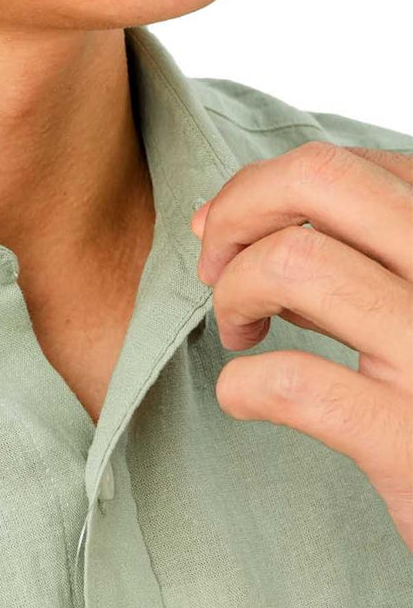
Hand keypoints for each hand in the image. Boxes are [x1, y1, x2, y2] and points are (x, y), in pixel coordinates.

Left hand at [189, 141, 412, 551]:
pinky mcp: (411, 439)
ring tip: (240, 331)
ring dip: (234, 294)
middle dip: (237, 211)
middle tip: (214, 267)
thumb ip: (347, 256)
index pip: (348, 168)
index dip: (263, 191)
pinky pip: (291, 382)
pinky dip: (241, 386)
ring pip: (293, 263)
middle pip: (317, 177)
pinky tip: (244, 399)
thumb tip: (221, 222)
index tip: (226, 234)